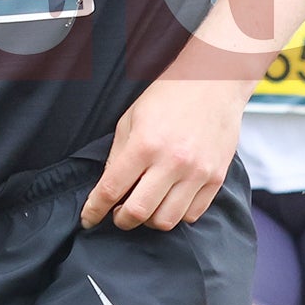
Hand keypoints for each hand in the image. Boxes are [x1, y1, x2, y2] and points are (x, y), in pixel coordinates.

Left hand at [80, 75, 246, 230]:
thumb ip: (117, 156)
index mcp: (144, 145)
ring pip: (166, 221)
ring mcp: (197, 173)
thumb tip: (108, 189)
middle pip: (139, 213)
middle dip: (121, 220)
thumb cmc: (168, 96)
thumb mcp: (131, 119)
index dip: (94, 210)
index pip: (112, 189)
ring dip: (149, 221)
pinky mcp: (216, 178)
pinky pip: (192, 214)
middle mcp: (172, 162)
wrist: (214, 83)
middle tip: (118, 214)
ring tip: (145, 206)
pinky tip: (168, 201)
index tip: (88, 219)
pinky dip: (175, 215)